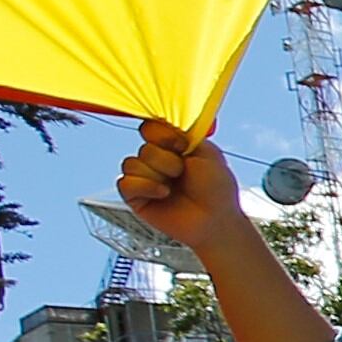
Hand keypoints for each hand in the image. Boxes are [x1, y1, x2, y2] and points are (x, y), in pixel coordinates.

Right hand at [115, 120, 247, 254]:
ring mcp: (145, 178)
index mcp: (173, 146)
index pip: (151, 127)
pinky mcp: (136, 198)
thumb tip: (161, 122)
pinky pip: (125, 183)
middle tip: (183, 172)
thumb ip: (183, 134)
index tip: (182, 146)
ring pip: (132, 163)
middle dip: (166, 160)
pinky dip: (146, 187)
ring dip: (157, 174)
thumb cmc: (216, 188)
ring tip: (174, 187)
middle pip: (144, 146)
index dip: (163, 134)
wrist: (215, 219)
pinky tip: (163, 194)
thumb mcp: (207, 152)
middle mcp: (157, 160)